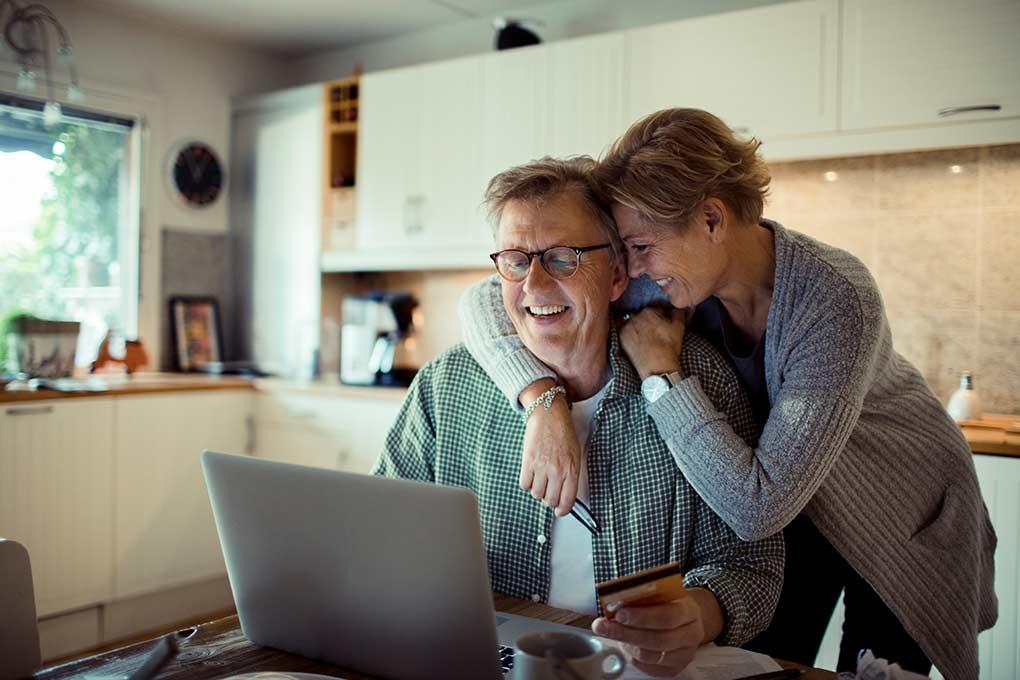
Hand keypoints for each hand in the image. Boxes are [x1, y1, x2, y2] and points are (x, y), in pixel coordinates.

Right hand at [519, 381, 580, 515]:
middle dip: (549, 500)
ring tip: (540, 479)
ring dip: (537, 490)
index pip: (567, 501)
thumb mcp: (575, 455)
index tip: (560, 511)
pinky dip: (526, 483)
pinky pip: (524, 484)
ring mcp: (542, 466)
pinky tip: (531, 475)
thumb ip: (571, 476)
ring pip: (536, 494)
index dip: (563, 510)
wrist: (549, 415)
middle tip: (549, 492)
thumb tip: (564, 496)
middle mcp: (557, 471)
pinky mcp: (528, 461)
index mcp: (572, 470)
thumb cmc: (564, 434)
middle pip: (550, 500)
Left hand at [592, 598, 703, 676]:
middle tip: (603, 626)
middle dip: (626, 633)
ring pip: (652, 656)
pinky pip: (651, 668)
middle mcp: (690, 634)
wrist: (688, 618)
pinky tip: (625, 646)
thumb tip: (615, 600)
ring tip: (610, 633)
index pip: (667, 617)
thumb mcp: (664, 593)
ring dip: (627, 645)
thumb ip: (645, 597)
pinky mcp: (676, 668)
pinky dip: (634, 658)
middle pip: (657, 640)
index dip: (641, 617)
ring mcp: (685, 654)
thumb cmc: (670, 603)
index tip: (619, 614)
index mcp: (689, 611)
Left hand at [619, 307, 686, 379]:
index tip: (664, 326)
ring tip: (648, 340)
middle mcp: (635, 317)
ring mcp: (626, 328)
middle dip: (650, 322)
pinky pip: (626, 332)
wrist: (657, 368)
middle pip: (644, 316)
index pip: (657, 310)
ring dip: (640, 328)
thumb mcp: (679, 327)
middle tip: (657, 334)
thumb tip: (676, 308)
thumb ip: (677, 313)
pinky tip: (640, 343)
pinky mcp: (621, 338)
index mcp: (649, 311)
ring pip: (635, 324)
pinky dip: (632, 335)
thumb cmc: (669, 347)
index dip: (663, 318)